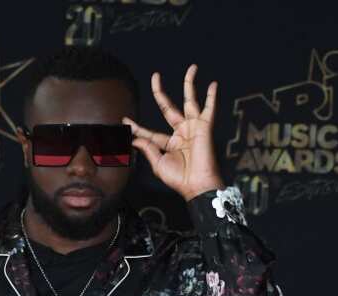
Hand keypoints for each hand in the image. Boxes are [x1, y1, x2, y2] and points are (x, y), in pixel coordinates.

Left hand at [123, 64, 224, 201]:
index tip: (125, 120)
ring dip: (190, 84)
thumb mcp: (158, 164)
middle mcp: (180, 132)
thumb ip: (147, 149)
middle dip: (160, 92)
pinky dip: (212, 97)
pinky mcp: (204, 127)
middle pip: (168, 107)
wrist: (196, 185)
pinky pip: (209, 109)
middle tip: (155, 76)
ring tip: (192, 68)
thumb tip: (135, 137)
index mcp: (168, 143)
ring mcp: (193, 127)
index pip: (149, 132)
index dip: (136, 127)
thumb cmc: (179, 179)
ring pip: (190, 101)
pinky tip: (213, 84)